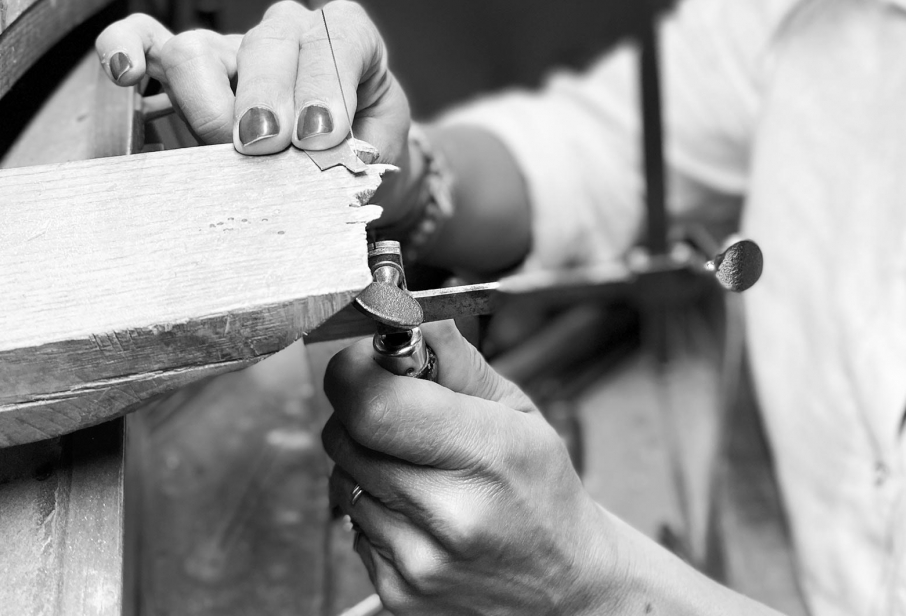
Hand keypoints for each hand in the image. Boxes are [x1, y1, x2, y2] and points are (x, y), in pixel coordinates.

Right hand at [95, 0, 411, 185]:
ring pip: (199, 50)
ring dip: (207, 105)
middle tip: (267, 151)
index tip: (320, 137)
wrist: (347, 155)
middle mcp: (287, 29)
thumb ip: (355, 156)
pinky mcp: (187, 66)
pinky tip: (126, 76)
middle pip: (265, 44)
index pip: (335, 38)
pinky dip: (127, 49)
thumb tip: (321, 175)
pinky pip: (144, 38)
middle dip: (265, 101)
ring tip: (223, 149)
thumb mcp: (378, 150)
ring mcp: (232, 45)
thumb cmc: (362, 144)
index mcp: (345, 36)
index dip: (325, 86)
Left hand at [323, 322, 624, 615]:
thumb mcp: (516, 409)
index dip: (355, 370)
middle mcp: (447, 513)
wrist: (565, 587)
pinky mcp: (397, 592)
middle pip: (345, 434)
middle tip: (400, 409)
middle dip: (360, 408)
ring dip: (365, 457)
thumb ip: (455, 360)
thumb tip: (406, 318)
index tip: (367, 360)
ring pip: (340, 476)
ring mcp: (418, 561)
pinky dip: (373, 503)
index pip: (373, 402)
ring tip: (416, 462)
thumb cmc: (542, 490)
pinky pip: (351, 522)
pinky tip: (416, 505)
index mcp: (486, 453)